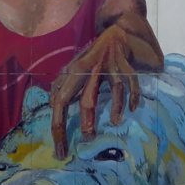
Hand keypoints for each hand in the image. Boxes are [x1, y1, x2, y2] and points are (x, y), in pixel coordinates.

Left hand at [49, 24, 139, 158]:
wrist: (115, 34)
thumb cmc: (90, 58)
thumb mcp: (71, 70)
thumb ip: (60, 87)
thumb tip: (51, 106)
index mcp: (72, 74)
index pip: (60, 103)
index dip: (58, 128)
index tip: (60, 150)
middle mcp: (90, 70)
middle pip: (87, 98)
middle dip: (87, 121)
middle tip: (87, 140)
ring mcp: (110, 67)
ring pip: (114, 88)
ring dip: (115, 106)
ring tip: (114, 123)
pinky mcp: (126, 65)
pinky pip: (131, 82)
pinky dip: (133, 95)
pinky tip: (132, 108)